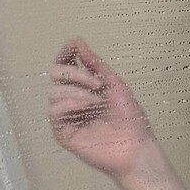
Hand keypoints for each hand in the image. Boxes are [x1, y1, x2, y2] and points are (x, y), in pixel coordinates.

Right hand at [48, 39, 155, 183]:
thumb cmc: (131, 120)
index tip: (74, 45)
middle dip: (74, 73)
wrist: (136, 147)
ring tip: (97, 101)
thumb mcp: (115, 84)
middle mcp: (73, 99)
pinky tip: (86, 107)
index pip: (65, 64)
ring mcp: (67, 116)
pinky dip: (69, 104)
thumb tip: (78, 42)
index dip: (66, 53)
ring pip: (53, 92)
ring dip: (76, 92)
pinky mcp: (63, 132)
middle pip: (55, 74)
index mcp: (84, 87)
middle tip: (96, 83)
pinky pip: (54, 111)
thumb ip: (95, 63)